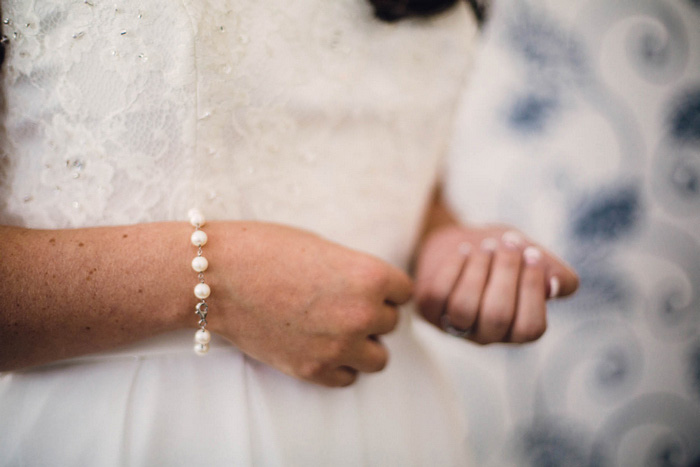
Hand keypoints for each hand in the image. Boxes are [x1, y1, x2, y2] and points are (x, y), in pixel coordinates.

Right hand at [207, 222, 412, 386]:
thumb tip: (374, 291)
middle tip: (341, 303)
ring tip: (338, 330)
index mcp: (370, 276)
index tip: (365, 285)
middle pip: (391, 323)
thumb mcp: (323, 248)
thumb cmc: (266, 249)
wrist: (217, 278)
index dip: (385, 287)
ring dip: (363, 345)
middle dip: (372, 314)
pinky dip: (339, 366)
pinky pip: (347, 378)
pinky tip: (321, 347)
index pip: (405, 291)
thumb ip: (356, 272)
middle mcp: (361, 314)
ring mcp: (338, 346)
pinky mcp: (312, 369)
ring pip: (378, 358)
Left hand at [414, 225, 577, 343]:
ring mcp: (455, 325)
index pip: (530, 329)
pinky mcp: (429, 309)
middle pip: (497, 317)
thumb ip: (555, 273)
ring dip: (478, 271)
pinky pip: (438, 294)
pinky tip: (464, 250)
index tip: (532, 254)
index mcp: (516, 329)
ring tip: (486, 246)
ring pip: (464, 308)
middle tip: (509, 242)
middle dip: (505, 274)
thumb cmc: (503, 252)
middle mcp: (486, 335)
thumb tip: (555, 285)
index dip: (532, 290)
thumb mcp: (533, 256)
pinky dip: (453, 268)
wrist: (461, 239)